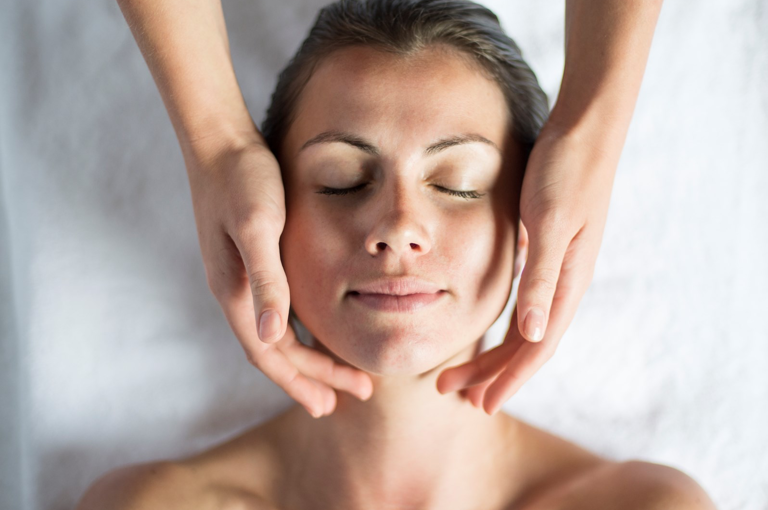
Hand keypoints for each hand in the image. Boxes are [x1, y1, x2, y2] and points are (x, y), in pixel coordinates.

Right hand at [186, 139, 372, 417]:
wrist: (220, 141)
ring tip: (333, 377)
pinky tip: (316, 328)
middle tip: (345, 400)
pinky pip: (276, 309)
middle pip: (274, 351)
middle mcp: (236, 291)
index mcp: (236, 290)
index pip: (271, 354)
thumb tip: (271, 338)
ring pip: (275, 333)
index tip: (333, 405)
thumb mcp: (259, 227)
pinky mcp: (250, 259)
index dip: (301, 381)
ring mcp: (240, 276)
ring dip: (305, 358)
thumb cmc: (242, 180)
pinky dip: (298, 328)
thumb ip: (266, 280)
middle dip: (309, 378)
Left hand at [437, 125, 613, 413]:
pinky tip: (484, 328)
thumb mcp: (551, 223)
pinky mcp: (544, 253)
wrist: (584, 131)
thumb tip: (534, 337)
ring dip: (492, 354)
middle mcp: (563, 284)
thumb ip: (542, 279)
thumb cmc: (565, 172)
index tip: (481, 407)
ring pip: (523, 328)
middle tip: (450, 393)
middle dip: (490, 373)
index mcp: (566, 283)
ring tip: (460, 373)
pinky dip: (502, 325)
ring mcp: (555, 270)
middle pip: (526, 345)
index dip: (508, 380)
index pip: (536, 348)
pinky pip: (522, 303)